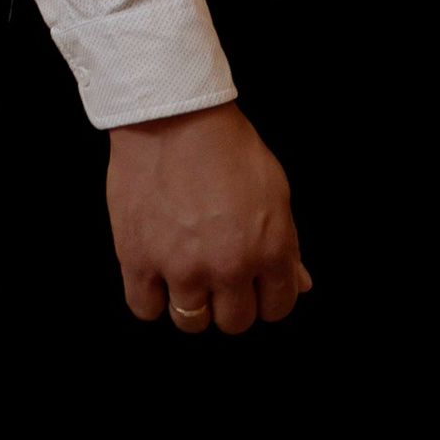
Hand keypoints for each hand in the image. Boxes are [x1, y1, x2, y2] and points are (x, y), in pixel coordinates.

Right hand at [105, 100, 309, 333]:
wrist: (174, 117)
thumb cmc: (228, 145)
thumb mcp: (275, 190)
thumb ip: (288, 245)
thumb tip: (299, 284)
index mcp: (270, 248)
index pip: (277, 307)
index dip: (267, 298)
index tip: (255, 288)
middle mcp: (229, 266)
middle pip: (234, 322)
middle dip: (231, 302)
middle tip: (219, 275)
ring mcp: (182, 268)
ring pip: (191, 322)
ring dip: (192, 302)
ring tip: (187, 272)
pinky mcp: (139, 262)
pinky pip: (145, 309)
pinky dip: (151, 298)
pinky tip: (157, 273)